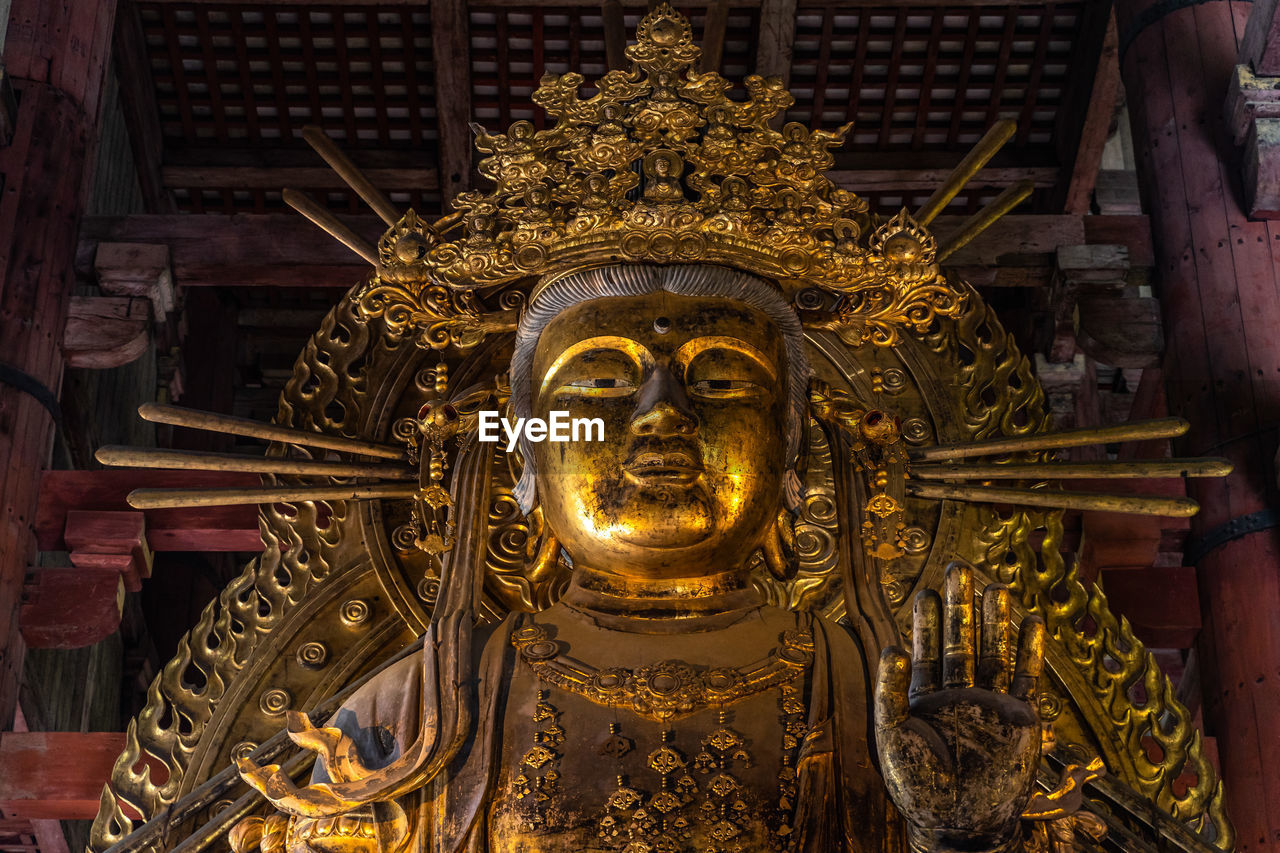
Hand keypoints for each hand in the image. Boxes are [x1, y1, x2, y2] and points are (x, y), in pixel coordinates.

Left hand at [875, 563, 1046, 850]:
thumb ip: (889, 691)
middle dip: (961, 607)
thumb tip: (891, 647)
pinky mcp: (1020, 719)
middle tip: (959, 568)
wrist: (958, 823)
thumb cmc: (918, 785)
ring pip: (994, 652)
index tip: (926, 590)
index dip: (927, 621)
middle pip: (962, 640)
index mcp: (926, 697)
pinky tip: (1032, 622)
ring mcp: (990, 704)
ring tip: (996, 586)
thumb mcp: (893, 736)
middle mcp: (959, 694)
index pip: (928, 649)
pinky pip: (1026, 678)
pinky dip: (1030, 651)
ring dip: (996, 621)